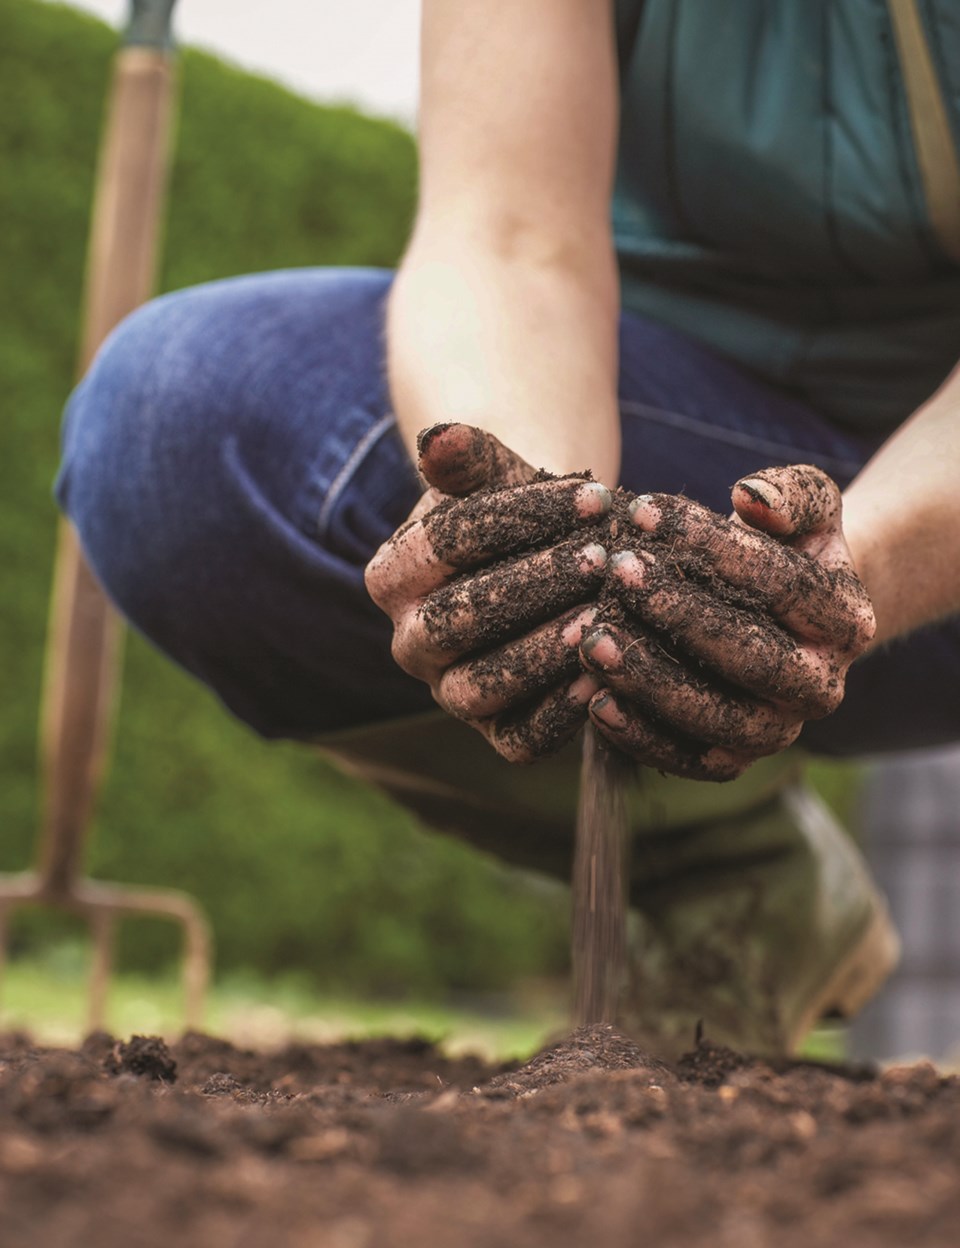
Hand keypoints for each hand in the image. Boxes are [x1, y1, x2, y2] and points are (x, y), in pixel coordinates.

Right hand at [365, 424, 611, 760]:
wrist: (555, 559)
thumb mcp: (499, 477)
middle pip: (457, 619)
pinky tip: (604, 677)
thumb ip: (469, 457)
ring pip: (480, 685)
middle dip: (535, 586)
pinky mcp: (497, 733)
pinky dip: (559, 714)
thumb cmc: (525, 514)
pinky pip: (520, 739)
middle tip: (602, 559)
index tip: (593, 497)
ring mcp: (448, 692)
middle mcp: (409, 642)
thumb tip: (438, 439)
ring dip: (544, 652)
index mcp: (392, 575)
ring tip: (602, 617)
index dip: (518, 518)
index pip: (446, 545)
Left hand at [579, 465, 875, 779]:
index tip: (643, 512)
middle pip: (753, 658)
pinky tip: (593, 700)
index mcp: (846, 621)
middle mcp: (822, 687)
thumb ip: (790, 493)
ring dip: (651, 681)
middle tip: (615, 574)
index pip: (780, 582)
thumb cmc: (784, 547)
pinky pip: (687, 761)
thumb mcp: (806, 507)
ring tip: (592, 639)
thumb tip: (751, 498)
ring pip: (719, 720)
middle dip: (678, 614)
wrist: (780, 616)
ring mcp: (779, 731)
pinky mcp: (733, 761)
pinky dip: (639, 736)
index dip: (711, 545)